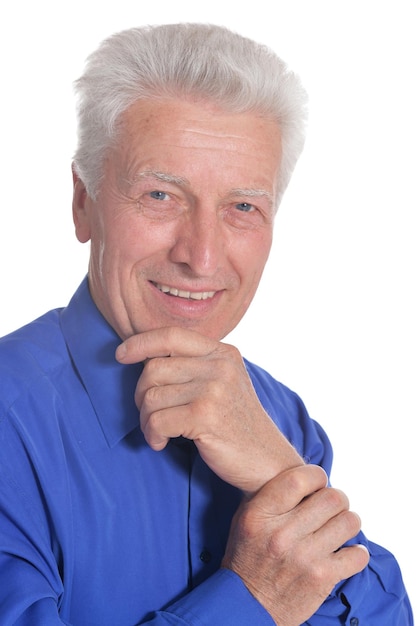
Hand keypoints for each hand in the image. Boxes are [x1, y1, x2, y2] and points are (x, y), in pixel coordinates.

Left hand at [116, 326, 302, 494]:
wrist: (266, 461)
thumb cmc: (235, 425)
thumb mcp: (223, 383)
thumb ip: (194, 365)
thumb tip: (144, 356)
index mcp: (223, 352)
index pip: (171, 335)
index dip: (140, 342)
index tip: (121, 355)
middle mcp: (220, 365)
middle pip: (154, 368)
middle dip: (142, 396)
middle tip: (151, 416)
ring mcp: (214, 388)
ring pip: (151, 396)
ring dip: (146, 420)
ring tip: (159, 433)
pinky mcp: (205, 415)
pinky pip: (157, 419)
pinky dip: (152, 435)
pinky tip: (162, 443)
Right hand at [222, 464, 369, 625]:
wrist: (247, 604)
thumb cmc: (247, 556)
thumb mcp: (245, 519)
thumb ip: (270, 495)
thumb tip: (303, 475)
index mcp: (260, 515)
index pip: (299, 479)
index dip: (317, 476)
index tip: (318, 482)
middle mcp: (281, 534)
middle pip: (331, 498)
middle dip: (337, 498)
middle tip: (333, 505)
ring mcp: (304, 557)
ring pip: (348, 522)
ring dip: (348, 522)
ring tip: (340, 526)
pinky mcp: (321, 579)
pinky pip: (357, 555)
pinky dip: (356, 552)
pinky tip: (346, 551)